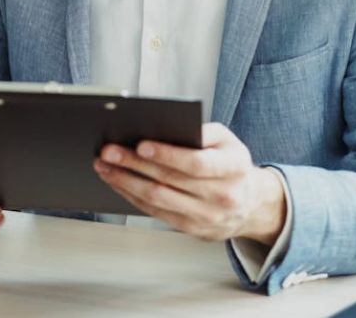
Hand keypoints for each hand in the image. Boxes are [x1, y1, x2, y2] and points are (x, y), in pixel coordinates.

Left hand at [93, 122, 286, 242]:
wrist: (250, 204)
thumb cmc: (231, 165)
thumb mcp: (227, 140)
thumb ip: (201, 131)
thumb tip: (164, 128)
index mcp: (234, 168)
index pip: (196, 163)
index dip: (167, 155)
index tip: (141, 145)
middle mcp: (222, 196)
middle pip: (170, 181)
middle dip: (134, 165)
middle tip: (109, 151)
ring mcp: (206, 216)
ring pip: (157, 199)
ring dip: (125, 182)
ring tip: (105, 166)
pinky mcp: (191, 228)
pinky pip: (155, 212)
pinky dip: (132, 196)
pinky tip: (117, 182)